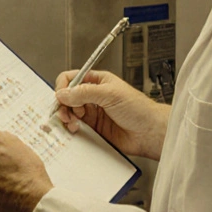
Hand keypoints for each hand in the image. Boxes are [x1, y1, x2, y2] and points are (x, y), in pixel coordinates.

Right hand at [55, 69, 170, 160]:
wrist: (149, 133)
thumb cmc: (138, 109)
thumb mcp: (110, 94)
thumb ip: (84, 93)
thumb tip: (63, 93)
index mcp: (97, 81)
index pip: (71, 79)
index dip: (63, 87)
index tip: (61, 96)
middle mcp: (92, 96)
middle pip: (66, 97)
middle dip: (63, 105)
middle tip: (67, 114)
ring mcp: (92, 113)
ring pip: (69, 113)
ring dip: (67, 118)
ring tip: (73, 123)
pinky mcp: (93, 129)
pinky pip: (75, 127)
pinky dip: (71, 129)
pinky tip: (76, 130)